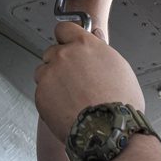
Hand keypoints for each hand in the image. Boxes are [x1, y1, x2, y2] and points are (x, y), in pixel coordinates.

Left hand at [34, 21, 144, 139]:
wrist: (107, 131)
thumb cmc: (119, 103)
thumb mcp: (120, 68)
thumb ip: (101, 48)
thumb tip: (96, 35)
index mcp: (84, 44)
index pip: (64, 28)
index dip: (66, 38)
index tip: (69, 46)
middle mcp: (64, 55)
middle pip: (52, 51)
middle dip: (60, 63)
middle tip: (75, 79)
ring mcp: (50, 74)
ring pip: (43, 72)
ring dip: (52, 80)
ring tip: (71, 96)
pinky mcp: (40, 94)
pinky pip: (41, 92)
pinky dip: (49, 99)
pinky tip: (66, 107)